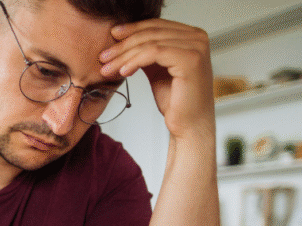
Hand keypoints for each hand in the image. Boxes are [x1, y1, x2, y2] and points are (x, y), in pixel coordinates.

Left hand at [99, 19, 214, 139]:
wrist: (189, 125)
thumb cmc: (176, 101)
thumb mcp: (157, 70)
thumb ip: (147, 53)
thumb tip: (125, 40)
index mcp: (192, 35)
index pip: (156, 25)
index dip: (132, 29)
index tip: (112, 37)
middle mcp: (197, 37)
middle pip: (151, 33)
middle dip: (123, 45)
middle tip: (103, 56)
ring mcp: (196, 47)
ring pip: (150, 43)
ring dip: (124, 55)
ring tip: (108, 67)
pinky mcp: (190, 60)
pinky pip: (154, 53)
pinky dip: (135, 61)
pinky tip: (123, 71)